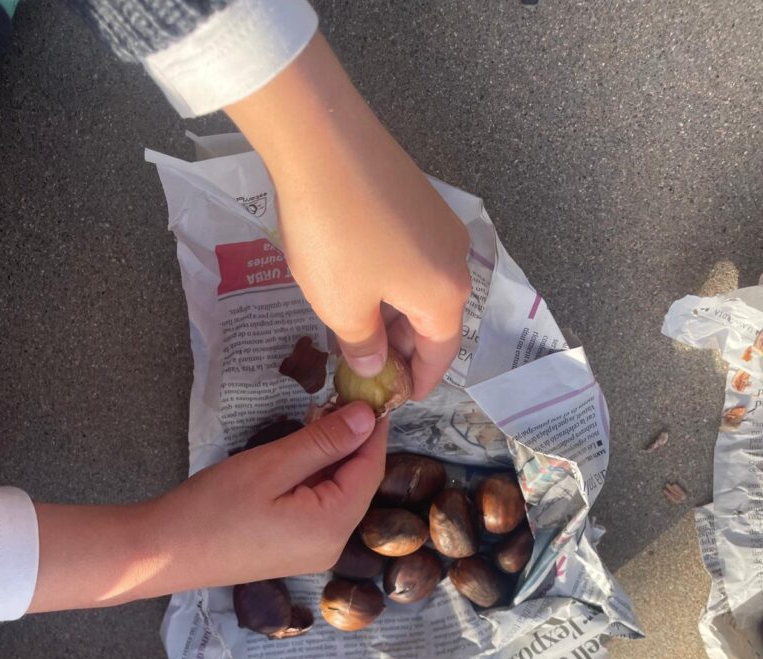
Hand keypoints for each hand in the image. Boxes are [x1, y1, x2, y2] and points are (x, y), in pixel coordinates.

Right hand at [28, 403, 386, 611]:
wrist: (161, 553)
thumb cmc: (212, 508)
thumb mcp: (271, 465)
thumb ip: (323, 442)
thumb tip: (366, 417)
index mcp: (333, 526)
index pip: (370, 469)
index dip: (373, 429)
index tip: (370, 392)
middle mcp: (333, 546)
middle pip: (358, 483)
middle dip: (352, 441)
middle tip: (339, 397)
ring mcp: (314, 553)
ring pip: (340, 495)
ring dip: (332, 457)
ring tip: (317, 417)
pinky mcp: (295, 552)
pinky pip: (320, 509)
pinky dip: (317, 479)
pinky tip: (300, 454)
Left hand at [226, 34, 471, 399]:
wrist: (322, 140)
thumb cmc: (335, 237)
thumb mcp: (343, 308)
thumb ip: (362, 346)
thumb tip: (375, 364)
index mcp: (446, 296)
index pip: (441, 356)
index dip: (417, 382)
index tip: (396, 397)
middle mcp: (456, 260)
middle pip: (435, 320)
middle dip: (403, 348)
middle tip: (368, 366)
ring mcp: (440, 225)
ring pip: (422, 286)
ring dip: (394, 313)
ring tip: (358, 328)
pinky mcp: (419, 198)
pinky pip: (412, 256)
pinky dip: (392, 280)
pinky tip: (360, 282)